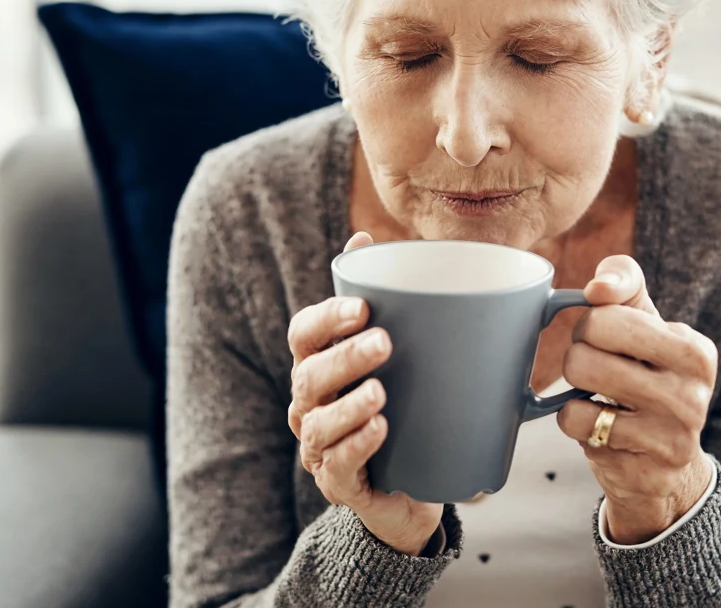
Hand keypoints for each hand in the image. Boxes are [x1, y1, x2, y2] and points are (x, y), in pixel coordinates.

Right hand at [287, 231, 443, 555]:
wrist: (417, 484)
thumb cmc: (402, 405)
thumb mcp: (397, 352)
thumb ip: (383, 299)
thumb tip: (365, 237)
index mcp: (319, 364)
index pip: (303, 334)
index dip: (325, 318)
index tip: (362, 305)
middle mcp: (311, 404)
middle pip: (310, 376)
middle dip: (344, 357)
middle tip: (385, 342)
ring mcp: (321, 447)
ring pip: (319, 424)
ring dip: (348, 405)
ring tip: (382, 393)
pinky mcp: (340, 484)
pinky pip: (338, 466)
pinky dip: (356, 446)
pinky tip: (380, 430)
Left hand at [555, 255, 718, 544]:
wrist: (662, 467)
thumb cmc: (647, 378)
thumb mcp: (645, 326)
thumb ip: (624, 284)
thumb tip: (598, 288)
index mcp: (694, 350)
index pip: (606, 313)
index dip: (590, 322)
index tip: (602, 337)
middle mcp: (692, 390)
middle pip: (588, 341)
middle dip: (579, 353)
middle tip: (598, 370)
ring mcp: (673, 430)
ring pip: (580, 378)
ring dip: (573, 388)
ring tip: (598, 396)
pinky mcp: (647, 462)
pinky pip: (578, 421)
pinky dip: (574, 422)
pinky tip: (599, 427)